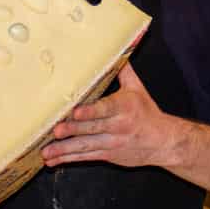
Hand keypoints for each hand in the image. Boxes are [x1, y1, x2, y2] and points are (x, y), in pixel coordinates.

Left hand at [42, 63, 185, 168]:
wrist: (163, 142)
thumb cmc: (147, 112)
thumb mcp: (137, 89)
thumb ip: (123, 70)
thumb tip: (117, 48)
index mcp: (125, 107)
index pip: (106, 108)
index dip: (90, 111)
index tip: (75, 112)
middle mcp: (118, 126)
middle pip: (92, 128)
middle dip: (73, 130)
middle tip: (55, 130)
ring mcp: (112, 143)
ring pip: (86, 146)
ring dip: (64, 149)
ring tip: (46, 152)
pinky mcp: (107, 155)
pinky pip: (86, 157)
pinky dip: (68, 158)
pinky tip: (52, 160)